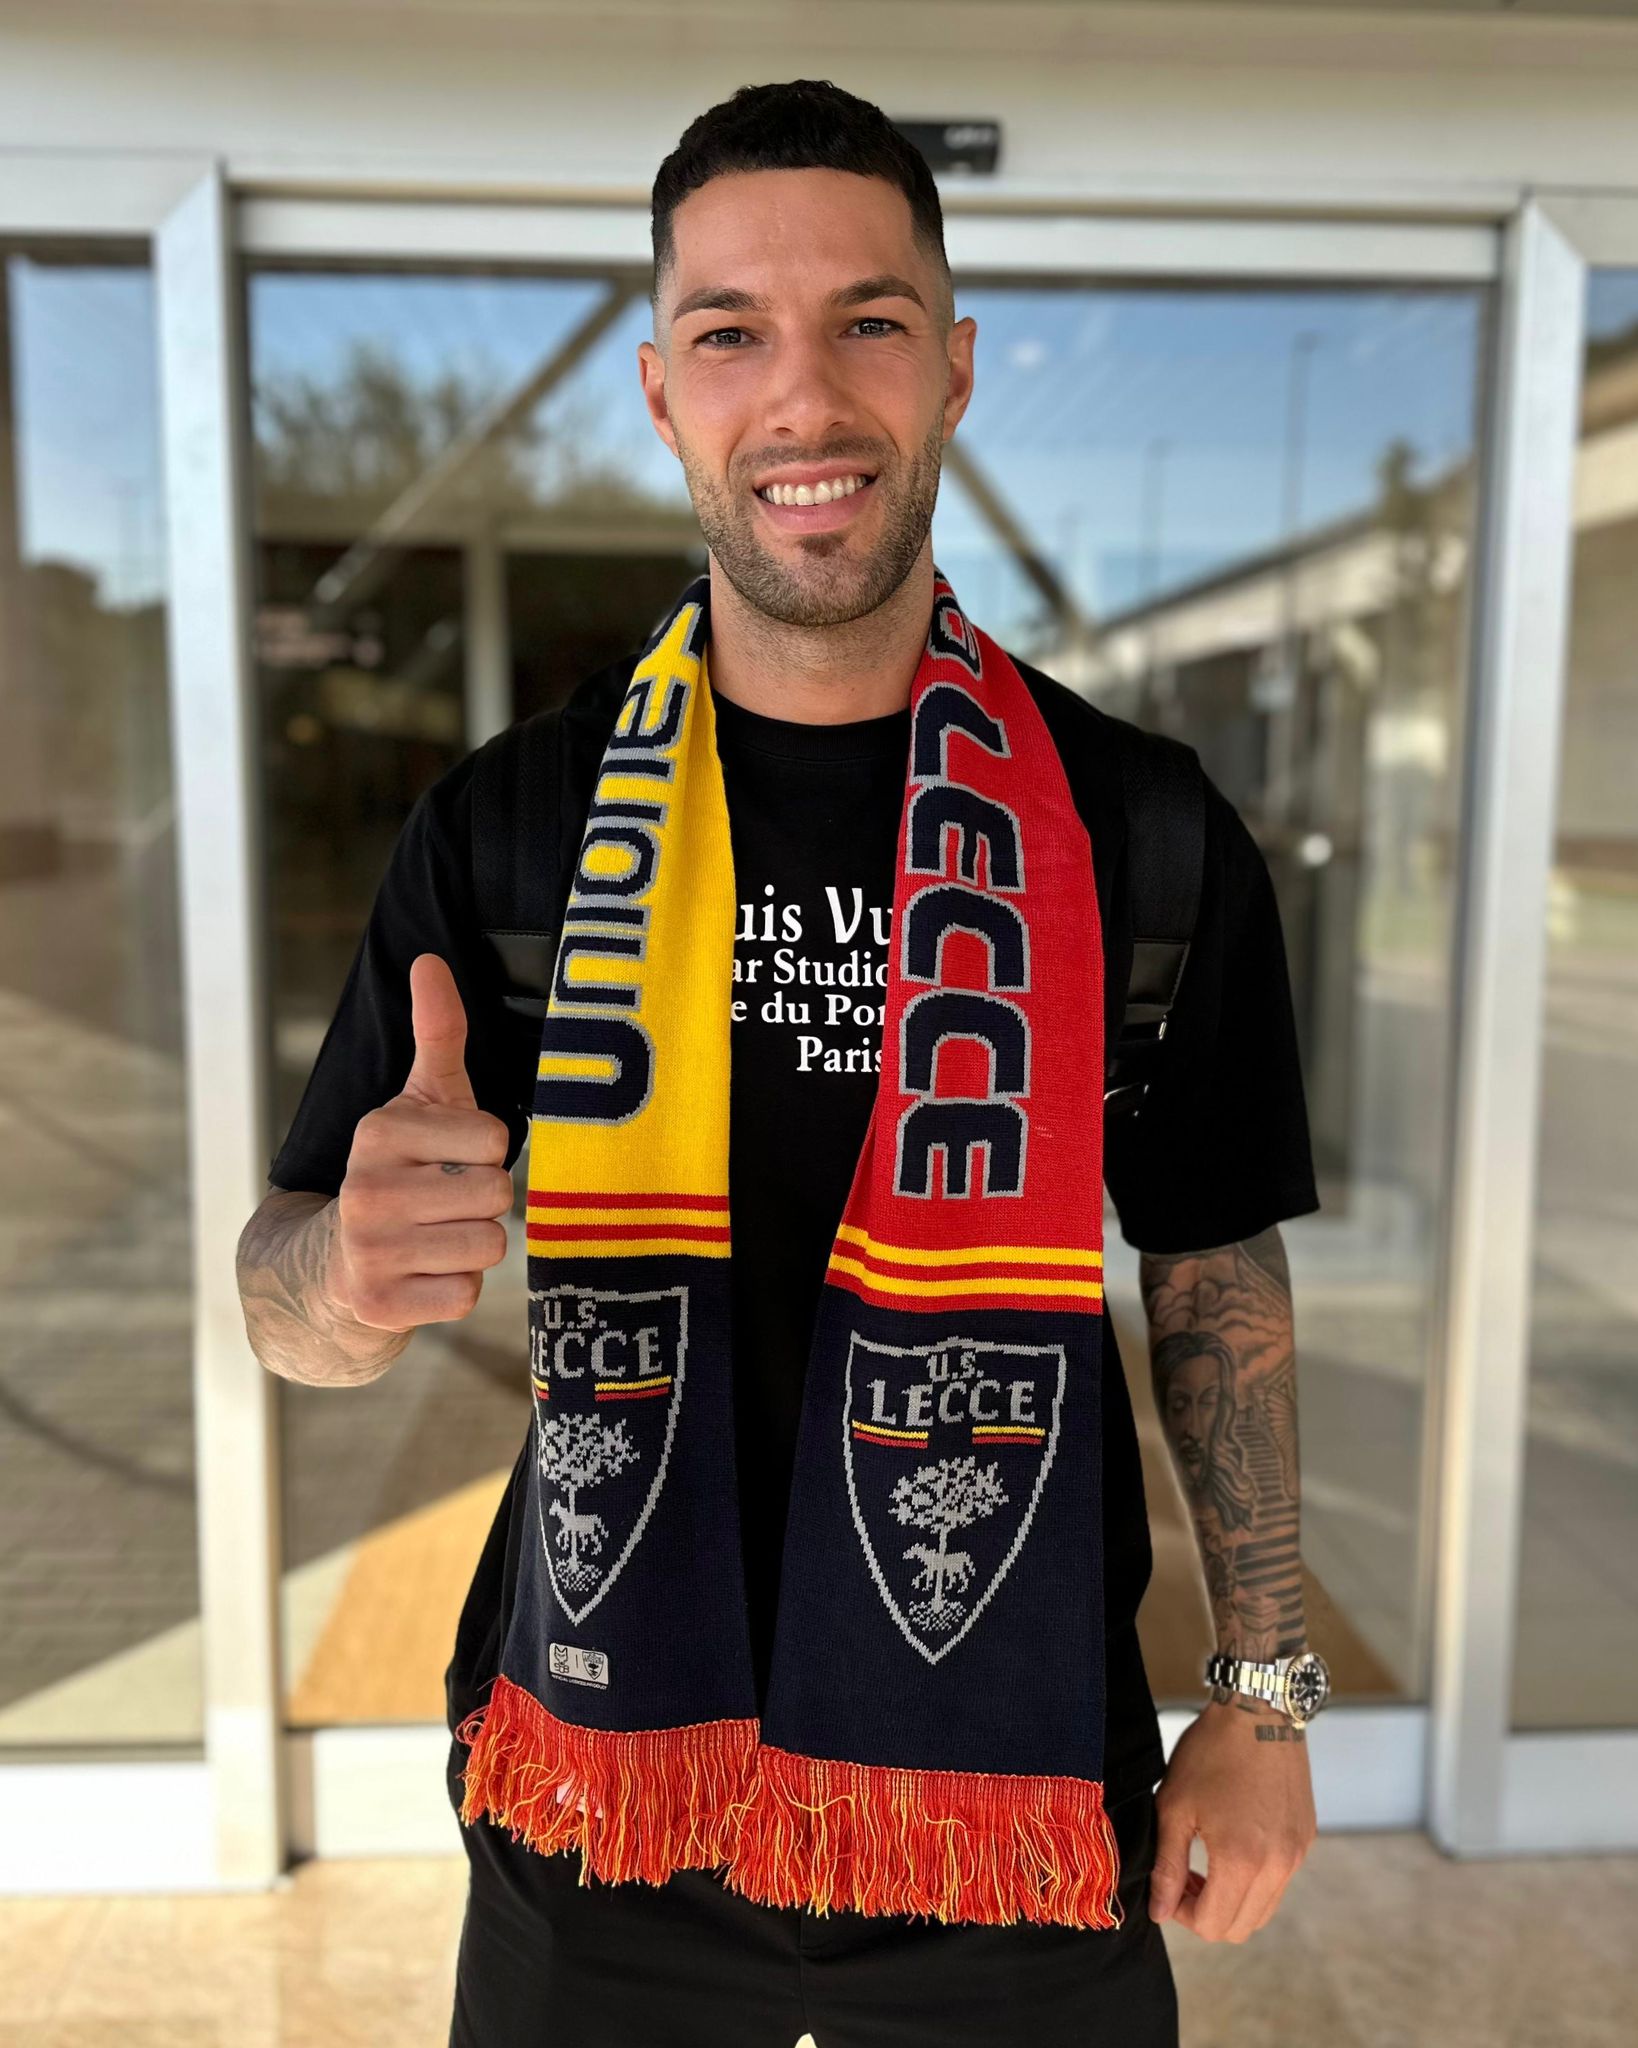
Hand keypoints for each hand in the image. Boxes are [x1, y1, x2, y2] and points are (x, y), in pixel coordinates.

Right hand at [327, 953, 515, 1330]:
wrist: (334, 1262)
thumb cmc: (402, 1169)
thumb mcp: (421, 1100)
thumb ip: (436, 1032)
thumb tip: (429, 959)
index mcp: (380, 1131)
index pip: (495, 1141)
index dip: (486, 1153)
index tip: (449, 1159)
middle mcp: (366, 1188)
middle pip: (496, 1195)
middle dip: (483, 1202)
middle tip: (444, 1204)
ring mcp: (369, 1250)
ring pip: (488, 1246)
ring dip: (474, 1245)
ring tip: (436, 1236)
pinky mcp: (379, 1304)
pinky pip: (465, 1294)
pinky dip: (455, 1288)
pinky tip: (423, 1274)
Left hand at [1148, 1696, 1315, 1941]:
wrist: (1259, 1711)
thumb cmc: (1211, 1752)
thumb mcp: (1175, 1807)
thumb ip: (1167, 1866)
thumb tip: (1160, 1912)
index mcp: (1242, 1860)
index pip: (1213, 1926)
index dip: (1183, 1914)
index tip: (1170, 1885)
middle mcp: (1278, 1866)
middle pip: (1240, 1927)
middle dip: (1207, 1912)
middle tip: (1185, 1876)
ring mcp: (1297, 1854)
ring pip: (1263, 1910)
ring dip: (1232, 1900)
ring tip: (1208, 1861)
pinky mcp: (1306, 1840)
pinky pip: (1280, 1883)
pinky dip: (1254, 1881)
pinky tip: (1234, 1844)